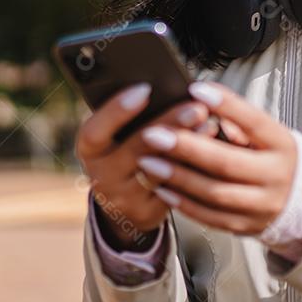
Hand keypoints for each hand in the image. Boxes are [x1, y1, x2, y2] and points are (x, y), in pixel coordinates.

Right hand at [75, 83, 220, 250]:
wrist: (124, 199)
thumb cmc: (124, 152)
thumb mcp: (116, 135)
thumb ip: (132, 117)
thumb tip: (167, 89)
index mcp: (89, 150)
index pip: (95, 131)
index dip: (117, 111)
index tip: (145, 89)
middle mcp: (101, 175)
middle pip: (136, 149)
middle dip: (170, 124)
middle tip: (196, 107)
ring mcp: (123, 197)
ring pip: (160, 170)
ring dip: (188, 145)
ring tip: (210, 124)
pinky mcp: (146, 213)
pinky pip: (174, 189)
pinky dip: (193, 167)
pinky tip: (211, 149)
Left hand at [135, 81, 296, 235]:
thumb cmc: (272, 154)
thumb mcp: (266, 133)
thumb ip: (238, 119)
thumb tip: (203, 102)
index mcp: (281, 144)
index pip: (253, 121)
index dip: (225, 105)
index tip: (195, 89)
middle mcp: (275, 176)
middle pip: (226, 163)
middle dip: (186, 147)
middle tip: (154, 134)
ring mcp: (262, 205)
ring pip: (214, 193)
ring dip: (177, 177)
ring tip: (149, 162)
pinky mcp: (246, 226)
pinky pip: (211, 217)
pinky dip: (184, 203)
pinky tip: (162, 188)